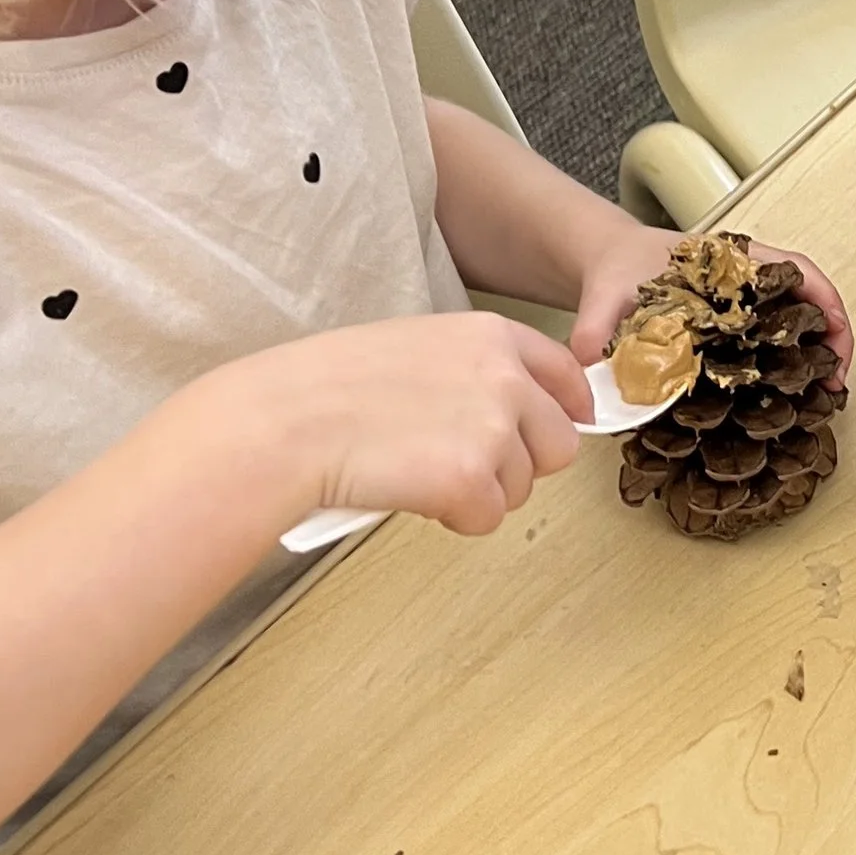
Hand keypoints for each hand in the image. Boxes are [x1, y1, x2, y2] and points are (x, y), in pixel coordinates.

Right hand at [198, 313, 591, 540]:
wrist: (286, 422)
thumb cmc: (330, 386)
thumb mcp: (415, 347)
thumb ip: (472, 370)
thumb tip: (511, 410)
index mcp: (490, 336)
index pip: (564, 374)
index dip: (568, 408)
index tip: (569, 424)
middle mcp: (505, 377)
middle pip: (558, 443)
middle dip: (520, 464)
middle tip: (464, 467)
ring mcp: (493, 428)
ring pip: (521, 486)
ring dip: (478, 492)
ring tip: (418, 472)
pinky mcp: (472, 480)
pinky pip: (488, 518)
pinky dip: (454, 518)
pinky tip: (412, 493)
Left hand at [564, 216, 854, 381]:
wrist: (608, 262)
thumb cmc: (615, 270)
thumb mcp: (604, 296)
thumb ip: (594, 332)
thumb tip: (594, 374)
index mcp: (729, 261)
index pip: (797, 270)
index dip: (826, 303)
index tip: (836, 340)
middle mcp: (747, 278)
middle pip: (811, 298)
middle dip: (833, 339)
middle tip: (835, 385)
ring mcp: (745, 300)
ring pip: (799, 319)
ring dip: (817, 352)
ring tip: (821, 395)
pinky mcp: (736, 323)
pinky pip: (776, 336)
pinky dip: (792, 361)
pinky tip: (787, 392)